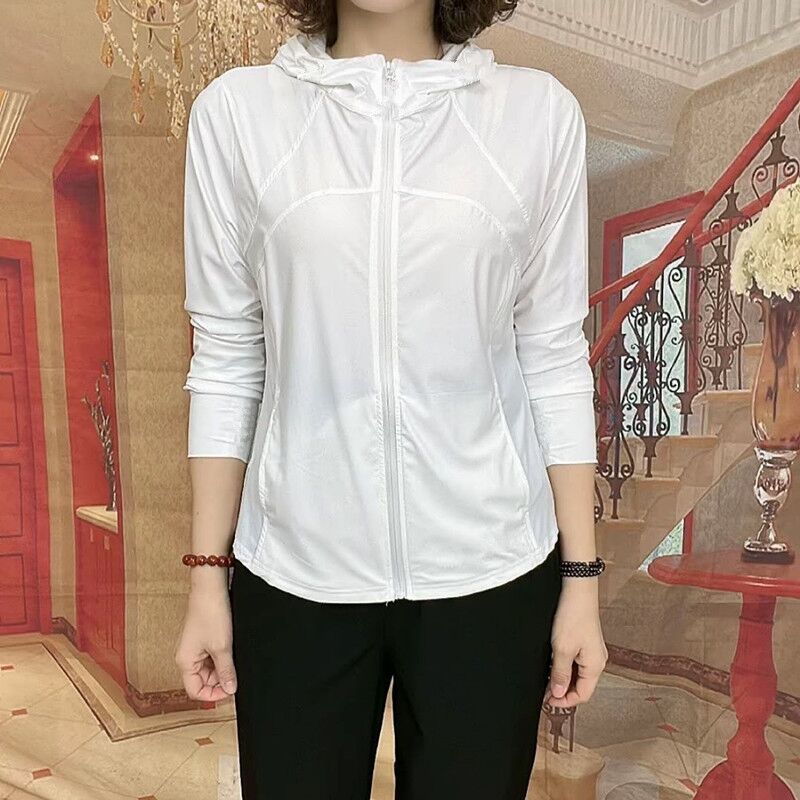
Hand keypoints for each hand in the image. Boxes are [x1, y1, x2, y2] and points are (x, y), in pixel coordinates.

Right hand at [174, 581, 236, 701]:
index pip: (195, 691)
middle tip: (236, 674)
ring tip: (234, 659)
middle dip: (219, 680)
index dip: (213, 694)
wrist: (211, 588)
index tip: (231, 690)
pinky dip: (222, 657)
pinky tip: (232, 651)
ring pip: (209, 669)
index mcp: (185, 662)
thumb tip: (230, 689)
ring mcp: (195, 647)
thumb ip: (226, 671)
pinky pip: (211, 656)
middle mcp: (187, 657)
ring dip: (222, 668)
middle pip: (202, 680)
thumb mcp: (222, 647)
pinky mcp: (203, 638)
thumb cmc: (211, 614)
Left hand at [547, 579, 607, 707]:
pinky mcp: (586, 642)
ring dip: (563, 678)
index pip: (583, 695)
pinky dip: (565, 666)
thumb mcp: (562, 649)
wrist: (577, 590)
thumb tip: (558, 694)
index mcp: (596, 666)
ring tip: (546, 678)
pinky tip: (553, 663)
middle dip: (563, 691)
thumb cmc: (573, 616)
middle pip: (582, 686)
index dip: (564, 701)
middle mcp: (597, 661)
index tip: (547, 701)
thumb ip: (560, 674)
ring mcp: (592, 651)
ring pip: (578, 674)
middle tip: (544, 691)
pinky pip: (577, 662)